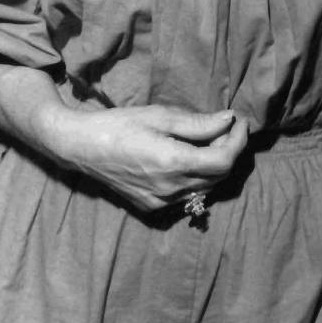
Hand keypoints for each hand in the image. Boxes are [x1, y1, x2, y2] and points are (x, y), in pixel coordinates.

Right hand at [0, 66, 248, 212]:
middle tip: (225, 126)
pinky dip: (196, 177)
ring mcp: (159, 202)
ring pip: (205, 187)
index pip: (224, 161)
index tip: (239, 121)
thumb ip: (198, 123)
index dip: (238, 141)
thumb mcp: (161, 116)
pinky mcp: (151, 206)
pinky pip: (186, 195)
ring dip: (214, 165)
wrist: (82, 147)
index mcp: (172, 163)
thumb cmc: (121, 124)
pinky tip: (188, 157)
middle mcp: (169, 189)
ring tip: (208, 140)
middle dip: (229, 150)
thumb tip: (229, 120)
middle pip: (219, 176)